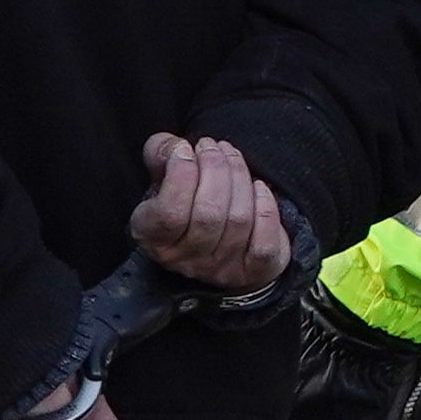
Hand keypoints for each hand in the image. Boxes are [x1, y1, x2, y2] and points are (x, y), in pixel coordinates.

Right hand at [133, 134, 289, 293]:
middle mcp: (185, 261)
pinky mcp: (253, 273)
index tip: (186, 148)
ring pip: (239, 221)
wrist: (216, 234)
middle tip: (214, 146)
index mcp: (154, 239)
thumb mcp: (163, 174)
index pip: (169, 213)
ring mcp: (220, 270)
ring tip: (232, 156)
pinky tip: (258, 188)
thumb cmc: (186, 197)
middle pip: (208, 214)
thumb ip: (160, 153)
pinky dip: (266, 209)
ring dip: (240, 178)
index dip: (181, 174)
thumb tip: (176, 147)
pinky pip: (264, 244)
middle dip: (216, 169)